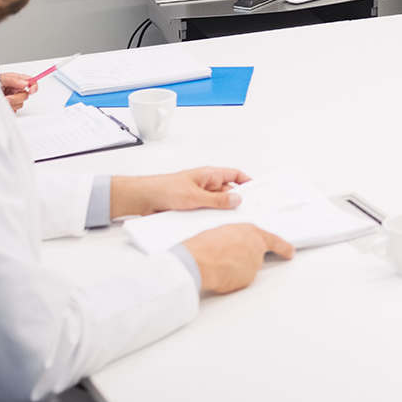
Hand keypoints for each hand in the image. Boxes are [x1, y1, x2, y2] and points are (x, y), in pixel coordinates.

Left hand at [0, 71, 37, 112]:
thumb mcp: (1, 78)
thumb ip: (14, 79)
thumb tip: (25, 83)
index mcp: (17, 80)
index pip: (32, 82)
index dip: (34, 86)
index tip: (31, 91)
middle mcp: (16, 89)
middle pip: (26, 95)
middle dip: (17, 97)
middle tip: (8, 97)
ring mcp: (13, 99)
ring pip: (20, 104)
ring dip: (11, 103)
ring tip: (2, 100)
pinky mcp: (10, 107)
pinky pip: (14, 110)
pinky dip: (8, 108)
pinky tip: (2, 104)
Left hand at [110, 167, 251, 218]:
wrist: (143, 199)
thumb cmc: (164, 189)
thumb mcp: (195, 197)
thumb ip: (217, 200)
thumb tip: (236, 200)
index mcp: (209, 174)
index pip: (235, 175)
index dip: (248, 182)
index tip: (259, 190)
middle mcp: (206, 184)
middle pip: (228, 192)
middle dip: (236, 202)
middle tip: (248, 212)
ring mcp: (199, 196)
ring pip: (218, 204)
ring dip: (222, 212)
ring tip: (230, 222)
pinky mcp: (191, 207)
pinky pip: (207, 212)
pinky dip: (211, 217)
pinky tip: (213, 226)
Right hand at [182, 223, 293, 294]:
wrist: (199, 260)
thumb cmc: (207, 244)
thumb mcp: (225, 232)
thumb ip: (238, 238)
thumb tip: (237, 246)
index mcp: (252, 232)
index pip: (274, 240)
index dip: (283, 247)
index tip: (290, 252)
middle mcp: (257, 248)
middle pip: (257, 257)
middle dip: (245, 259)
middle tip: (226, 257)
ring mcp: (254, 265)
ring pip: (248, 269)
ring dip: (237, 269)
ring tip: (219, 263)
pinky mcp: (247, 280)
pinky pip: (241, 280)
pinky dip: (232, 279)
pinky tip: (220, 273)